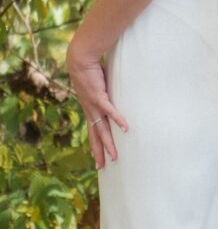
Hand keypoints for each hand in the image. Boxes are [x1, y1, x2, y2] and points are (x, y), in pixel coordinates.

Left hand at [67, 39, 128, 168]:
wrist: (80, 60)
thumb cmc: (90, 70)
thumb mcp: (98, 85)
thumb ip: (106, 91)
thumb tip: (113, 92)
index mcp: (90, 109)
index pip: (93, 132)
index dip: (95, 146)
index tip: (98, 159)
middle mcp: (91, 111)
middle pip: (96, 136)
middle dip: (99, 152)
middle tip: (103, 167)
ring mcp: (94, 105)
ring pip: (102, 129)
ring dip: (108, 143)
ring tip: (114, 156)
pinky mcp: (100, 96)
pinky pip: (111, 111)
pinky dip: (118, 120)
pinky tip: (125, 129)